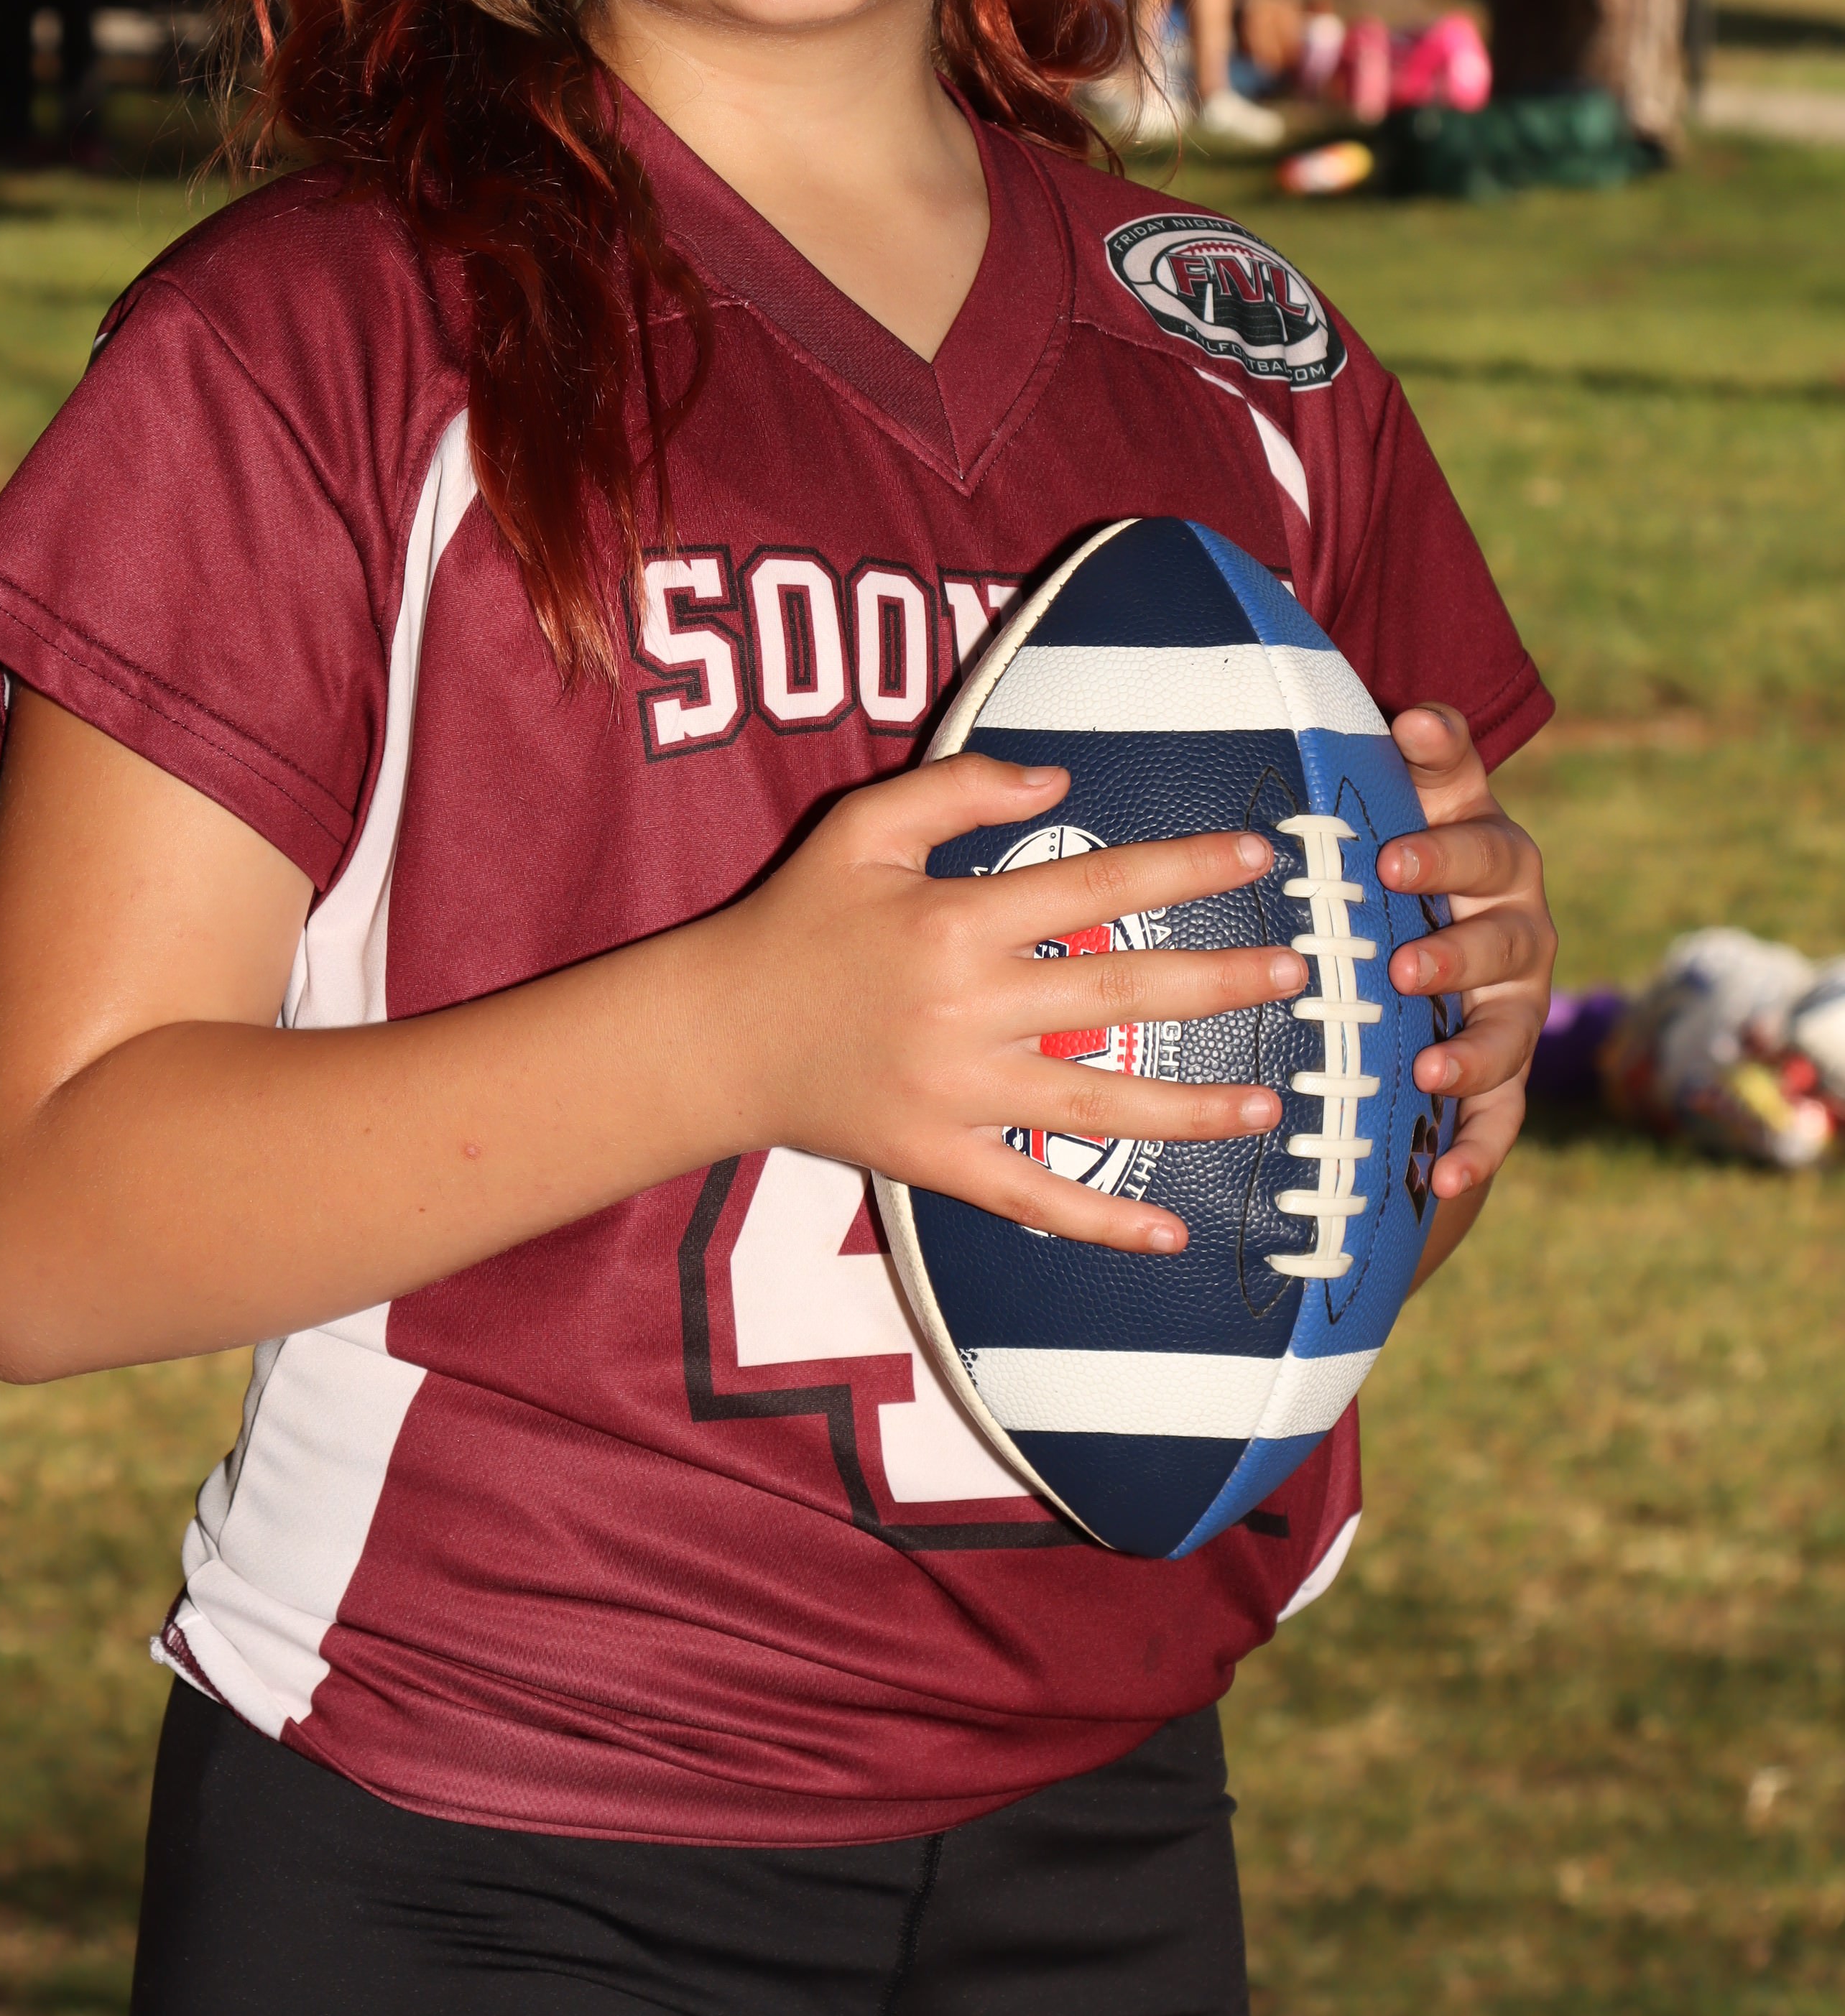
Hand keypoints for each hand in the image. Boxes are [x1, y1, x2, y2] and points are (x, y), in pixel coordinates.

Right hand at [703, 753, 1306, 1256]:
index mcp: (954, 918)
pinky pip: (1033, 1197)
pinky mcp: (938, 1160)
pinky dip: (1102, 1221)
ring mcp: (957, 1092)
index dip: (1182, 870)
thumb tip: (1060, 781)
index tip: (1259, 861)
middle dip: (1219, 983)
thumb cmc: (795, 921)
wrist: (716, 1033)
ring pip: (1097, 1100)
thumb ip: (958, 791)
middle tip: (1299, 974)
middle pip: (1119, 990)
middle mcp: (966, 1006)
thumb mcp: (862, 829)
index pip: (1095, 886)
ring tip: (1272, 1104)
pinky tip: (1172, 1233)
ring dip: (1192, 1105)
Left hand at [1378, 705, 1555, 1206]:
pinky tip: (1444, 1181)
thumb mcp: (1412, 793)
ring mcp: (1516, 1004)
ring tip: (1425, 1070)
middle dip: (1453, 954)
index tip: (1389, 859)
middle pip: (1502, 939)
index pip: (1478, 840)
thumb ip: (1422, 753)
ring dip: (1469, 1052)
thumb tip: (1413, 713)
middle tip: (1399, 966)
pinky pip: (1499, 1116)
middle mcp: (1518, 928)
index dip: (1441, 849)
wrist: (1430, 927)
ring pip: (1507, 1029)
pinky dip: (1476, 1149)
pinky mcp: (1503, 1074)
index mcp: (1494, 852)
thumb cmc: (1405, 845)